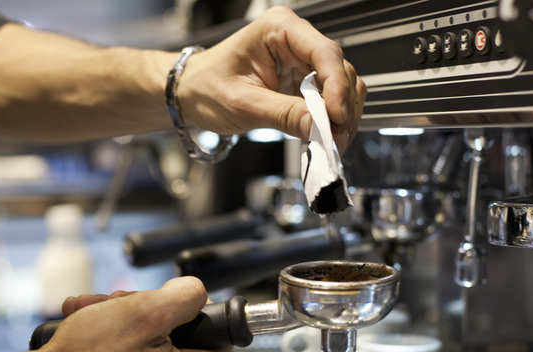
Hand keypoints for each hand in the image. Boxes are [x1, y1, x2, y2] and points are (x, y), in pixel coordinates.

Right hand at [31, 276, 230, 351]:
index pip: (216, 331)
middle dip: (141, 306)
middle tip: (118, 302)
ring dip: (117, 314)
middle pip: (174, 328)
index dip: (191, 306)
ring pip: (143, 334)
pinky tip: (83, 321)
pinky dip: (104, 331)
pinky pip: (123, 349)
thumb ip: (184, 296)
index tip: (167, 298)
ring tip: (92, 311)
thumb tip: (196, 290)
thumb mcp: (145, 311)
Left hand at [179, 6, 365, 152]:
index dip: (337, 86)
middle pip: (338, 70)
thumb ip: (284, 114)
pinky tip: (323, 135)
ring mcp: (301, 60)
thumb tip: (319, 128)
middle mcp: (296, 39)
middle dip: (341, 106)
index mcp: (279, 29)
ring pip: (340, 85)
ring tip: (331, 141)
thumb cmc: (207, 88)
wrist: (191, 93)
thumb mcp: (244, 104)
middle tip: (336, 138)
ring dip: (341, 115)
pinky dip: (330, 118)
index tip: (337, 116)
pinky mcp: (302, 81)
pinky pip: (328, 98)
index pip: (324, 52)